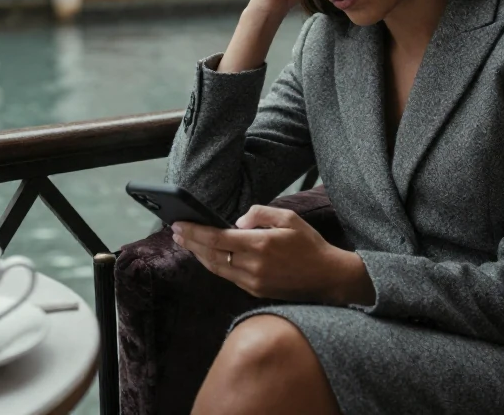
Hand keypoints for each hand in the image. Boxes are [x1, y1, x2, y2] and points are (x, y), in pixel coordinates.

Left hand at [171, 205, 371, 304]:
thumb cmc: (310, 244)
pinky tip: (207, 256)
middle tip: (175, 232)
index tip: (179, 224)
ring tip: (186, 242)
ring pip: (216, 268)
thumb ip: (261, 213)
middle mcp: (253, 266)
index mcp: (260, 244)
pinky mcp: (255, 291)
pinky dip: (214, 264)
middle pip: (211, 254)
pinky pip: (228, 276)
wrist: (328, 278)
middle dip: (191, 242)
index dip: (195, 231)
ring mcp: (253, 281)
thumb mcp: (290, 218)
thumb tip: (237, 220)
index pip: (217, 237)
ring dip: (199, 255)